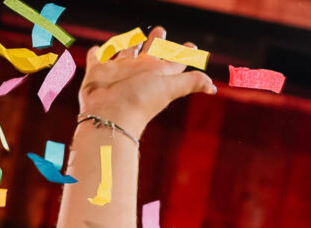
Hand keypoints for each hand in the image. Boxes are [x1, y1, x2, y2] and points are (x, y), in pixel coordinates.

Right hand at [79, 27, 216, 136]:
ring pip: (125, 52)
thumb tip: (213, 88)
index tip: (192, 46)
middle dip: (156, 40)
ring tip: (135, 37)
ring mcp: (118, 71)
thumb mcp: (170, 87)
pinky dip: (97, 53)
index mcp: (157, 72)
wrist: (109, 116)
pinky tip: (98, 48)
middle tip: (161, 30)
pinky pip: (97, 58)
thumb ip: (191, 82)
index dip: (184, 53)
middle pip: (150, 52)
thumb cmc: (140, 101)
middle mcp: (138, 70)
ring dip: (130, 44)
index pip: (175, 60)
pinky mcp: (97, 72)